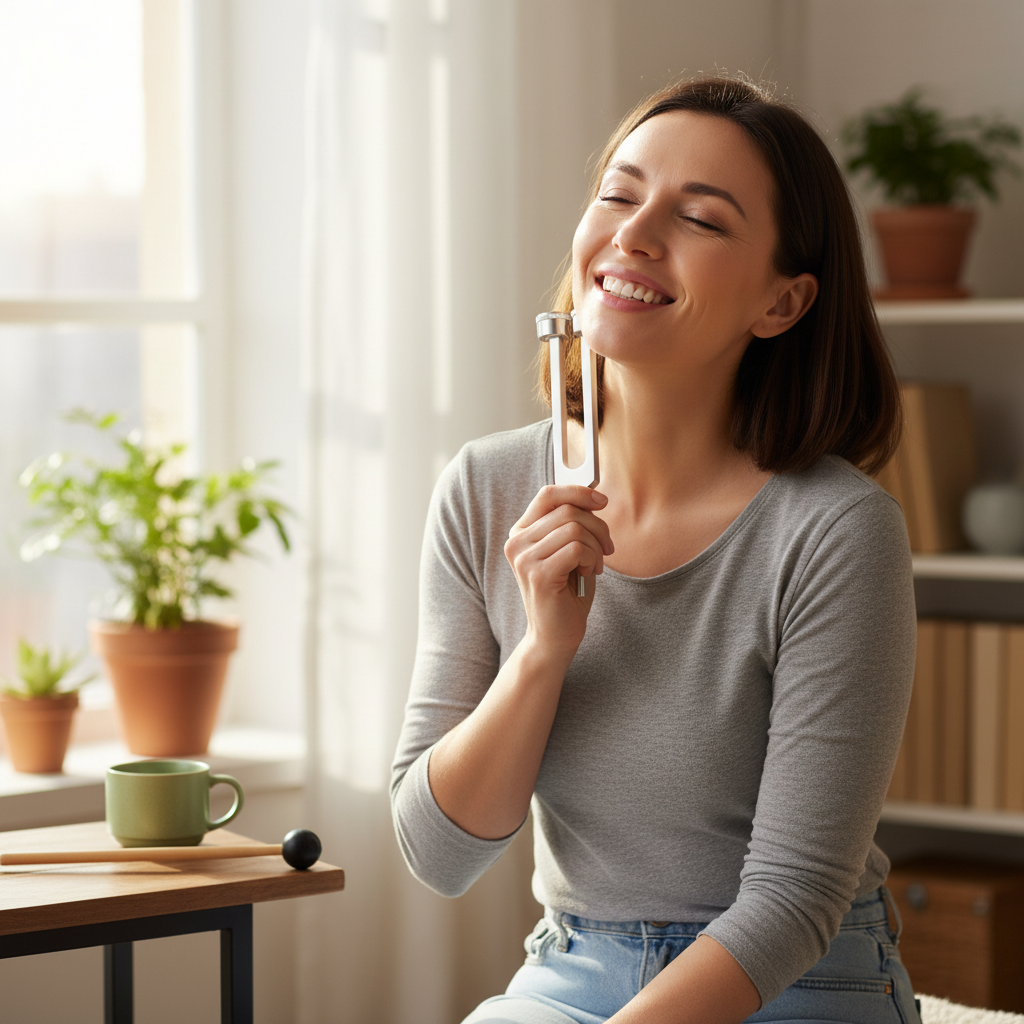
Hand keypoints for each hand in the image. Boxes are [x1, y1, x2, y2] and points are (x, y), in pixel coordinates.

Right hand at [504, 485, 613, 656]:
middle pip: (568, 511)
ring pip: (574, 528)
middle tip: (606, 549)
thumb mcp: (570, 550)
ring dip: (596, 546)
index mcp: (521, 533)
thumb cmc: (566, 593)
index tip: (602, 501)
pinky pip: (576, 548)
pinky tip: (588, 573)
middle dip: (598, 527)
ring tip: (594, 565)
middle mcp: (516, 542)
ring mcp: (524, 558)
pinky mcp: (538, 574)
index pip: (548, 494)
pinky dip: (591, 559)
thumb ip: (573, 523)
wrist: (555, 636)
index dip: (578, 492)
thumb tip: (593, 496)